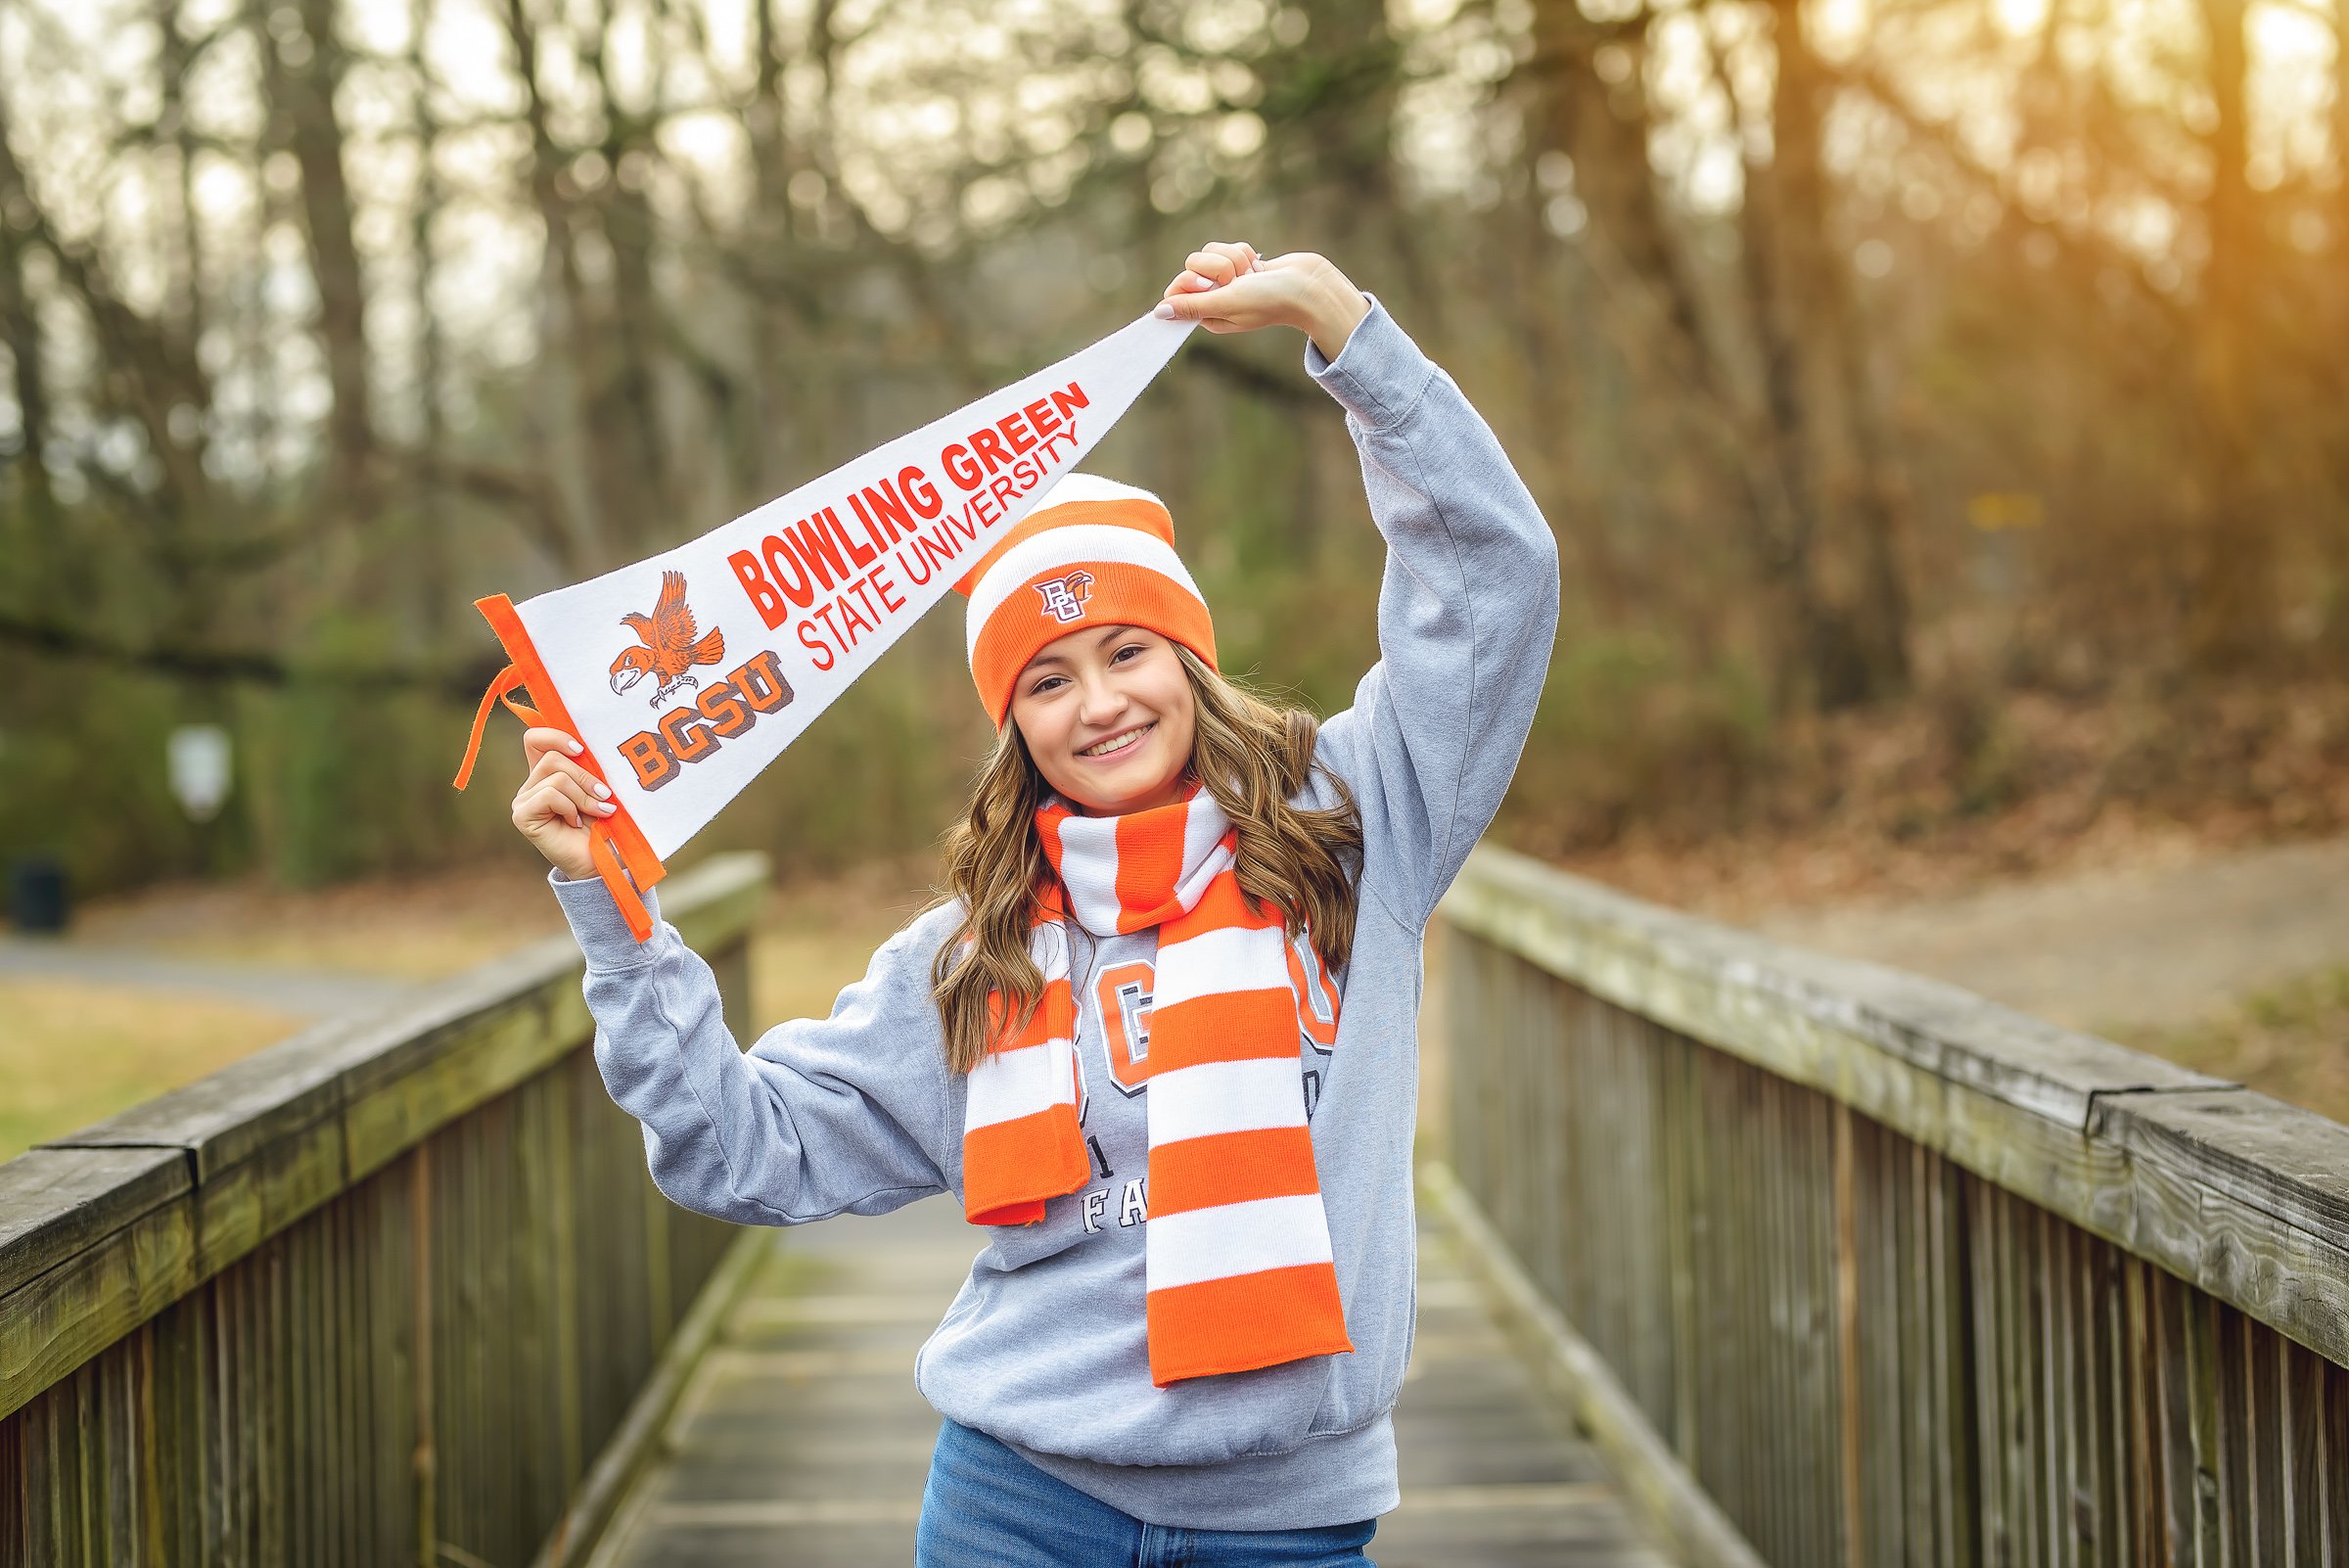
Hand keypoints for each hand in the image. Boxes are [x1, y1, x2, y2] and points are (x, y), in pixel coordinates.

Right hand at [511, 726, 615, 881]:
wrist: (603, 862)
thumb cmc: (605, 825)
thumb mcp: (598, 789)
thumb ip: (587, 767)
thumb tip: (586, 744)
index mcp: (547, 774)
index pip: (535, 739)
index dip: (556, 736)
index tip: (582, 750)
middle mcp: (531, 785)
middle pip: (552, 757)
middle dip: (585, 776)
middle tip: (604, 797)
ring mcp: (523, 801)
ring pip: (556, 776)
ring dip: (583, 795)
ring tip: (595, 813)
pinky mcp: (522, 816)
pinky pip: (550, 795)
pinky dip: (570, 807)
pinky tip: (575, 823)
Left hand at [1152, 242, 1371, 363]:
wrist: (1307, 285)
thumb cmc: (1269, 299)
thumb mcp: (1226, 303)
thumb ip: (1192, 306)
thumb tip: (1158, 314)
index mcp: (1208, 315)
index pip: (1176, 290)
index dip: (1189, 281)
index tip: (1207, 284)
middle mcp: (1215, 299)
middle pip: (1191, 266)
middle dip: (1215, 267)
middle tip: (1235, 280)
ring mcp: (1228, 281)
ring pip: (1210, 253)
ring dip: (1232, 259)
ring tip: (1251, 274)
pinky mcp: (1241, 265)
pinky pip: (1228, 248)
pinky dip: (1244, 253)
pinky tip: (1258, 267)